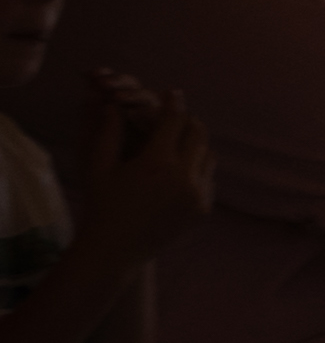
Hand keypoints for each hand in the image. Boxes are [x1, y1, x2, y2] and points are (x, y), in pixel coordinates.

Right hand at [65, 72, 207, 247]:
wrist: (115, 250)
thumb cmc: (100, 205)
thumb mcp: (99, 167)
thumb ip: (108, 132)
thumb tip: (115, 104)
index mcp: (157, 163)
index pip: (174, 121)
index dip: (173, 103)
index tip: (171, 92)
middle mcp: (184, 177)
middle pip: (198, 133)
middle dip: (187, 121)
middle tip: (176, 115)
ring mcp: (198, 195)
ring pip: (208, 155)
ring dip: (195, 144)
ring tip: (179, 140)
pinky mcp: (204, 209)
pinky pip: (208, 178)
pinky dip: (198, 168)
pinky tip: (182, 167)